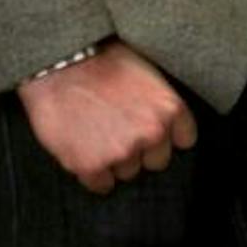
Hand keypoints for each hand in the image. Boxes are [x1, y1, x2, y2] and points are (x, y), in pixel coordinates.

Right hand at [14, 40, 197, 193]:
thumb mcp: (150, 75)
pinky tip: (86, 155)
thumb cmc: (105, 61)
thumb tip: (166, 126)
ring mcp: (121, 151)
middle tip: (121, 135)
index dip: (167, 138)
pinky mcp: (90, 165)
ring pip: (128, 172)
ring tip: (99, 138)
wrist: (62, 65)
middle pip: (156, 161)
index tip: (154, 135)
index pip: (185, 140)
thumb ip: (161, 105)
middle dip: (141, 152)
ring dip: (116, 162)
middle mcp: (151, 132)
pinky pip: (101, 185)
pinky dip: (94, 175)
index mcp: (170, 108)